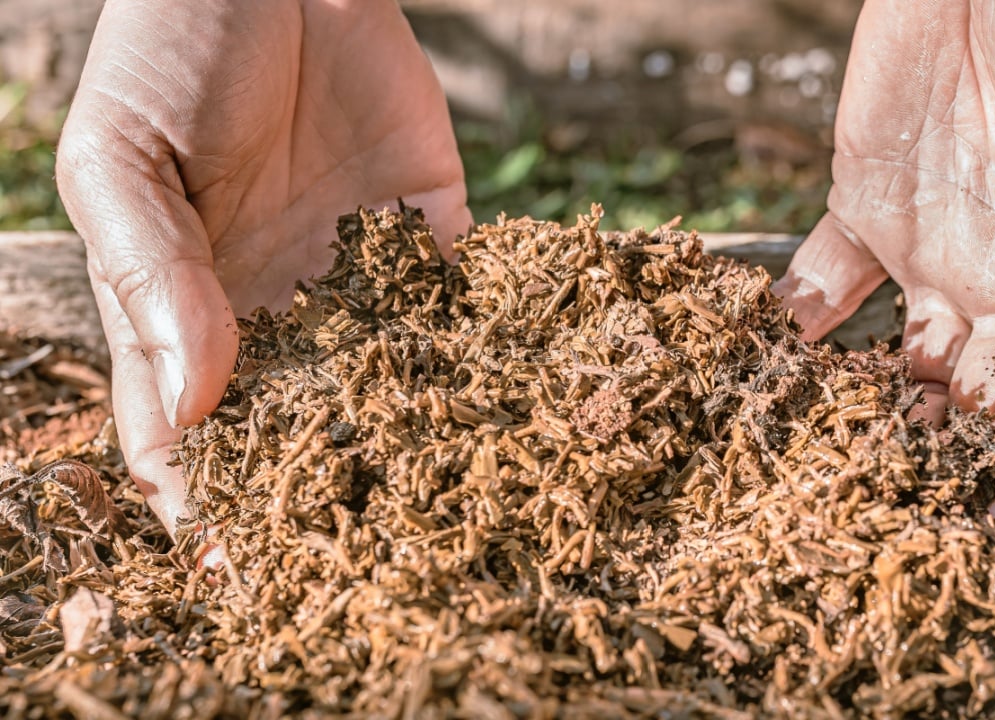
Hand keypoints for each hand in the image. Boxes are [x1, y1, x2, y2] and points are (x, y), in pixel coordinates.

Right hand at [56, 0, 469, 536]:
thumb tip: (197, 405)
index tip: (236, 561)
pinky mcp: (435, 232)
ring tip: (448, 516)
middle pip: (300, 426)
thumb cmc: (169, 54)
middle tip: (363, 565)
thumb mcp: (124, 160)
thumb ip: (156, 276)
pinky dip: (491, 356)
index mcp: (186, 308)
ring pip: (391, 383)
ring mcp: (362, 276)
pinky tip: (514, 413)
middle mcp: (278, 308)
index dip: (205, 498)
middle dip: (324, 494)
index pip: (189, 429)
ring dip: (414, 447)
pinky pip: (468, 308)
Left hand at [776, 0, 994, 518]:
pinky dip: (795, 331)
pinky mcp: (865, 206)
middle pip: (976, 396)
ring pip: (898, 361)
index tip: (987, 518)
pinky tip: (765, 375)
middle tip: (879, 505)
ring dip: (862, 415)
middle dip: (936, 455)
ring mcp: (936, 247)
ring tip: (817, 463)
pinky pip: (824, 285)